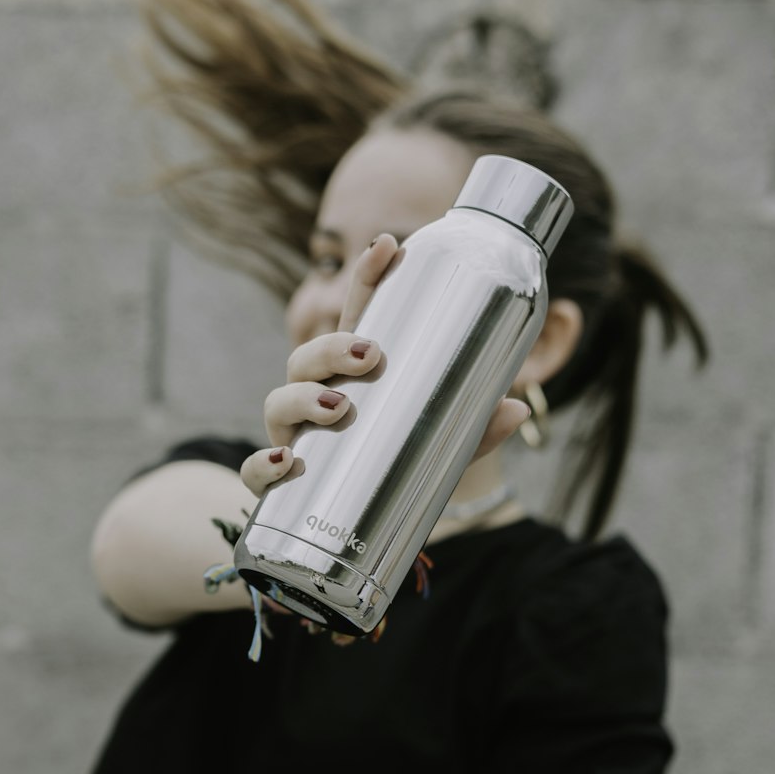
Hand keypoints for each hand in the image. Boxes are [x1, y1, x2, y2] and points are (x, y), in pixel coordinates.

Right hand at [240, 235, 529, 497]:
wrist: (363, 527)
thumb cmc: (399, 468)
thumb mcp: (446, 446)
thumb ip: (477, 428)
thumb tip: (519, 408)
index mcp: (354, 377)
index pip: (356, 318)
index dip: (367, 278)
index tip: (388, 246)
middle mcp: (315, 398)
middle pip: (309, 355)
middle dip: (333, 346)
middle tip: (371, 354)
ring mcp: (291, 437)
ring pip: (278, 401)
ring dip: (302, 398)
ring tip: (338, 406)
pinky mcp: (276, 483)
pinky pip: (255, 471)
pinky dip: (263, 465)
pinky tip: (287, 463)